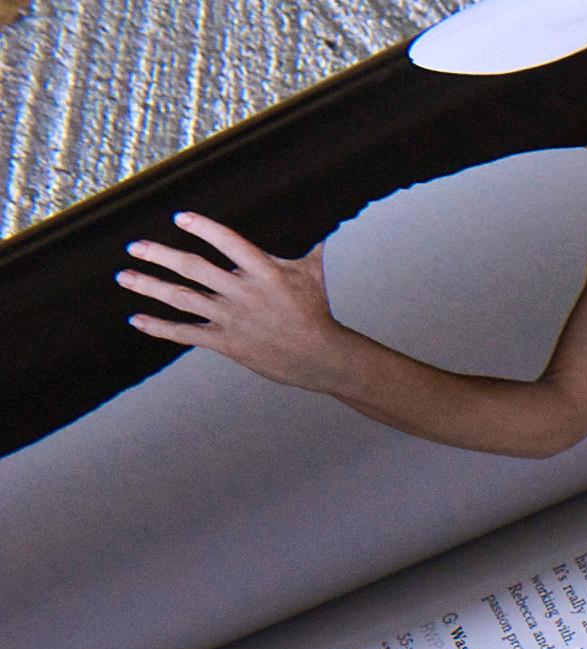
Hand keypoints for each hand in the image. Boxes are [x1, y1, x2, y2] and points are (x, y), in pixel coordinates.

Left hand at [116, 214, 353, 395]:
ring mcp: (233, 318)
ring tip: (124, 276)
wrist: (324, 359)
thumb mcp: (315, 274)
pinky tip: (137, 319)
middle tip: (134, 246)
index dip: (204, 229)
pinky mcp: (228, 343)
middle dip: (160, 255)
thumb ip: (308, 245)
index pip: (229, 243)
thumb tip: (327, 219)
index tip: (180, 218)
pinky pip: (187, 333)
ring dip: (150, 286)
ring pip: (183, 297)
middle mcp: (243, 292)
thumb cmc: (319, 312)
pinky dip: (160, 327)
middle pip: (193, 268)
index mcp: (265, 272)